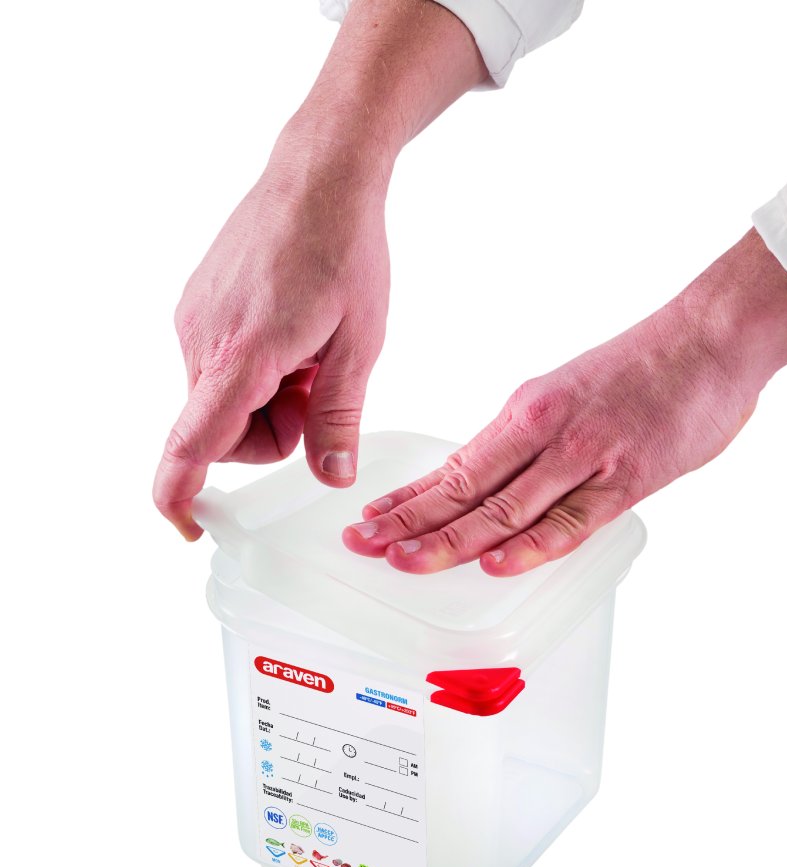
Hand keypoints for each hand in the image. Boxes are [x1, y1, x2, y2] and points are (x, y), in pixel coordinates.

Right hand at [154, 0, 486, 539]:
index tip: (187, 525)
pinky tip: (292, 333)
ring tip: (310, 352)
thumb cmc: (345, 251)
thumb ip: (339, 418)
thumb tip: (331, 476)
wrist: (318, 177)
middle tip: (319, 388)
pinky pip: (222, 367)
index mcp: (243, 356)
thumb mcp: (359, 346)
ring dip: (268, 399)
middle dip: (274, 432)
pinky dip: (256, 370)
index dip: (182, 493)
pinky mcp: (198, 305)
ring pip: (223, 401)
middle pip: (223, 432)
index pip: (194, 443)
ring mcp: (194, 319)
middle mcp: (202, 340)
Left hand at [343, 229, 786, 574]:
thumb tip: (503, 482)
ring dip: (450, 538)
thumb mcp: (572, 394)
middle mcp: (544, 433)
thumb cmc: (647, 366)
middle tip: (363, 545)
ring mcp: (585, 457)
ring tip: (404, 561)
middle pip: (465, 489)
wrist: (712, 337)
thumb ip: (539, 442)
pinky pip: (572, 521)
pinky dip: (531, 545)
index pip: (455, 466)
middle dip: (408, 521)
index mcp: (528, 412)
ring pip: (505, 508)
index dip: (409, 497)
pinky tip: (495, 564)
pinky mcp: (628, 479)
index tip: (371, 518)